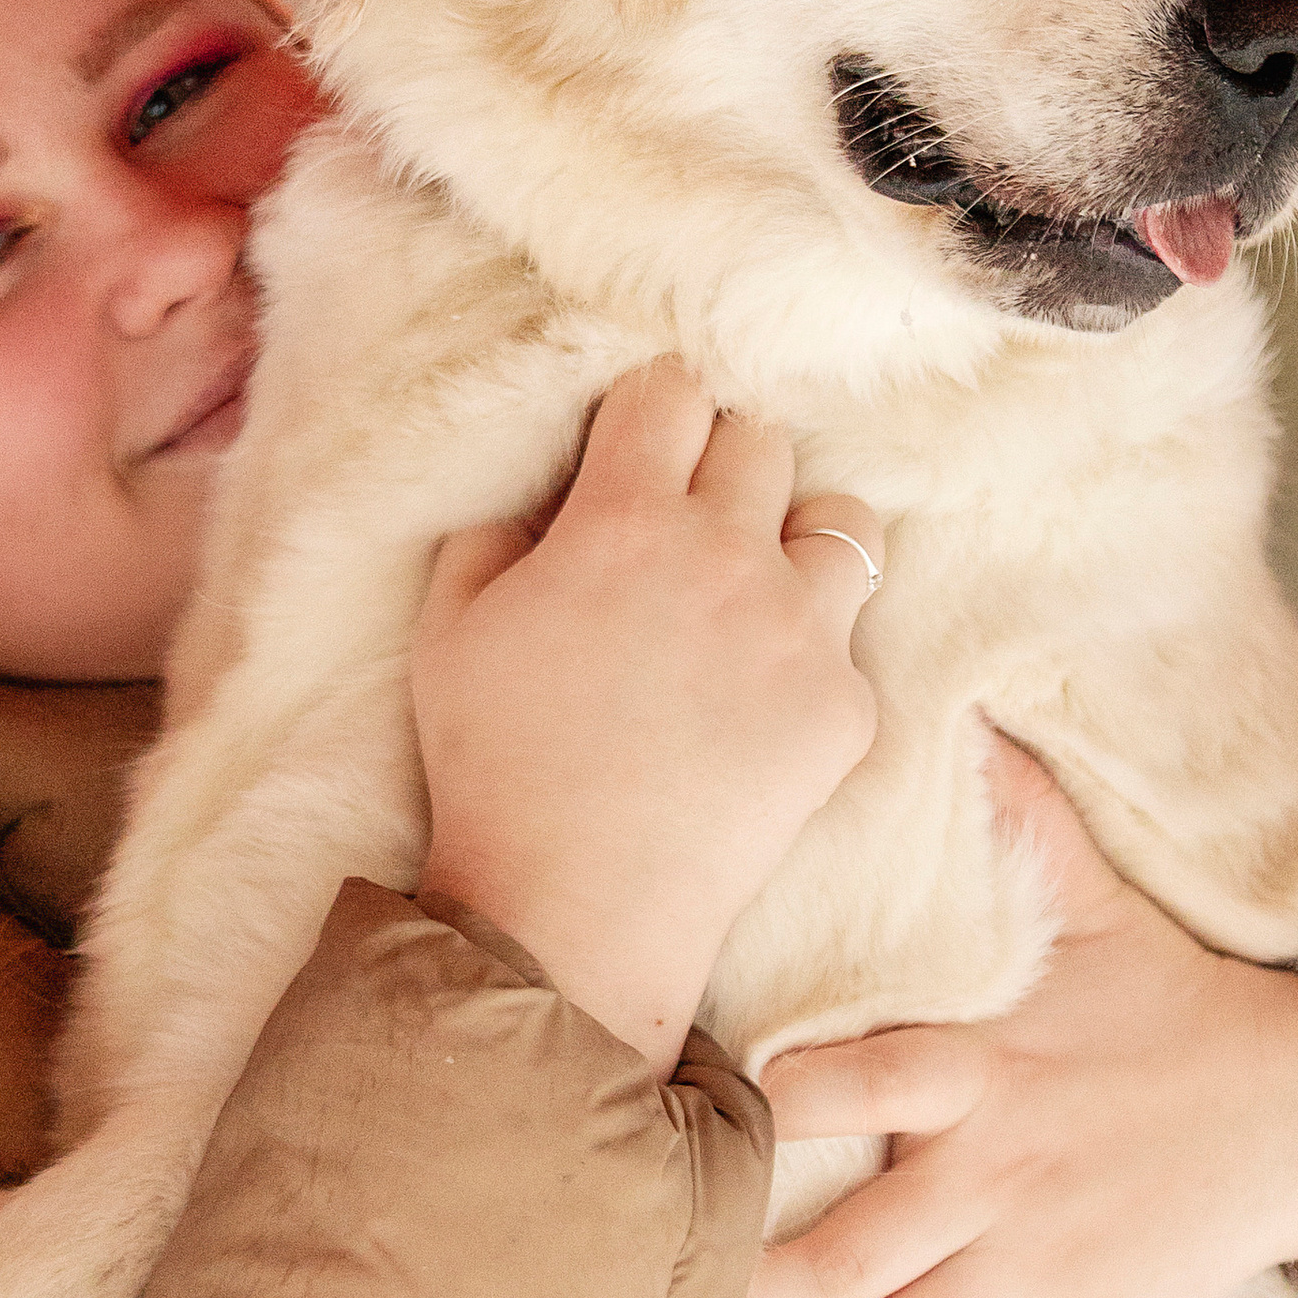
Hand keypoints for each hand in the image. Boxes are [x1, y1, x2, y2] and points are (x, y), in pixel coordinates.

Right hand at [414, 361, 881, 1072]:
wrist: (576, 906)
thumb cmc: (495, 765)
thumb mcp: (448, 629)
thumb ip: (493, 532)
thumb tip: (547, 496)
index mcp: (624, 520)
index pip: (674, 392)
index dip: (653, 416)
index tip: (639, 454)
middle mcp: (727, 555)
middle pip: (763, 441)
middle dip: (723, 468)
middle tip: (690, 528)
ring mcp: (801, 631)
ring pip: (844, 521)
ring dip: (800, 538)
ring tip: (758, 589)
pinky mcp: (845, 706)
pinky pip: (850, 638)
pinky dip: (810, 654)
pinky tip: (757, 701)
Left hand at [742, 733, 1297, 1297]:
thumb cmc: (1185, 1007)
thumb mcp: (1103, 910)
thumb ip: (1022, 822)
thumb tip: (973, 709)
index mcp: (974, 1069)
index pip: (835, 1085)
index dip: (744, 1106)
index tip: (648, 1118)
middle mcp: (985, 1181)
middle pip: (831, 1254)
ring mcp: (1025, 1274)